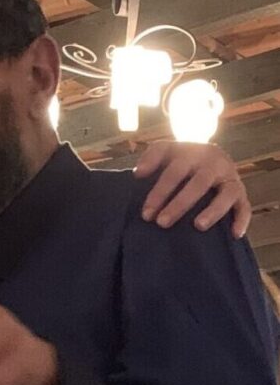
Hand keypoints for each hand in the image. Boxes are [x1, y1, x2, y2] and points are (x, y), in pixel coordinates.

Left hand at [134, 141, 249, 237]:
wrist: (209, 153)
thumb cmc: (182, 157)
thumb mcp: (165, 150)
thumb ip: (151, 158)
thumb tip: (138, 174)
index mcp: (192, 154)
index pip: (174, 173)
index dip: (159, 193)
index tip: (146, 213)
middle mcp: (214, 164)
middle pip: (198, 184)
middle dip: (179, 204)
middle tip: (162, 223)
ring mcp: (230, 177)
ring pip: (226, 194)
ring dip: (213, 211)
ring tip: (198, 226)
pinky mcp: (241, 191)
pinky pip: (245, 206)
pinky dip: (242, 220)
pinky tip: (235, 234)